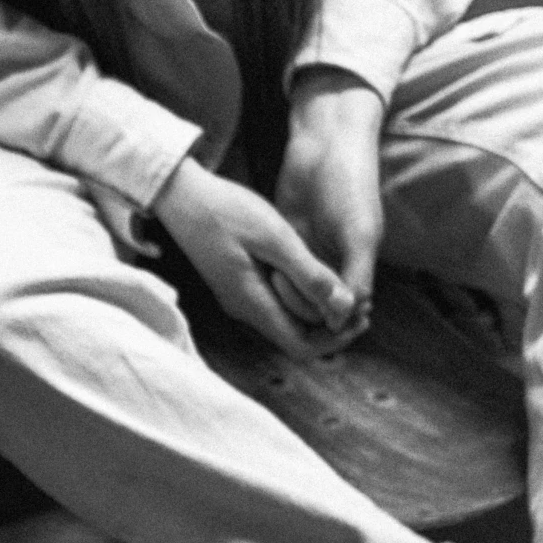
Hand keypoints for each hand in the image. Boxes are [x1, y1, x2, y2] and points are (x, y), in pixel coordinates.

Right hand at [150, 160, 360, 358]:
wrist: (180, 196)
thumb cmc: (226, 210)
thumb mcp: (274, 237)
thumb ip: (308, 273)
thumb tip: (343, 306)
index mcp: (253, 302)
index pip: (301, 347)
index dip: (335, 340)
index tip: (361, 318)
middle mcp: (244, 308)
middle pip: (295, 339)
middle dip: (331, 328)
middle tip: (362, 305)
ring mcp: (238, 297)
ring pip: (286, 322)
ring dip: (317, 313)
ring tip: (346, 289)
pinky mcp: (236, 283)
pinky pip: (274, 304)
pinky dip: (300, 298)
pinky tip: (317, 276)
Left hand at [275, 68, 387, 351]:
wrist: (326, 144)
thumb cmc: (349, 185)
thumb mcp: (358, 233)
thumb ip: (354, 275)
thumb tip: (346, 318)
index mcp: (358, 264)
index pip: (344, 312)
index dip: (331, 325)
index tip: (309, 325)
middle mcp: (335, 262)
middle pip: (317, 305)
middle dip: (303, 311)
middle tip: (282, 297)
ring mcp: (310, 250)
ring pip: (296, 289)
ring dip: (285, 296)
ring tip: (268, 286)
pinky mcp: (287, 236)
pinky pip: (280, 268)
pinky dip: (272, 276)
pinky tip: (255, 278)